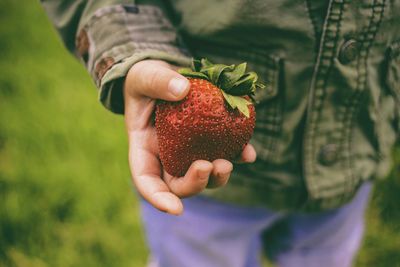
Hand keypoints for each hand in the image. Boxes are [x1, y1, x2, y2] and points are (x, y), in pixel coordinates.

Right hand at [123, 60, 256, 214]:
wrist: (165, 76)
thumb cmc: (147, 80)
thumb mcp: (145, 76)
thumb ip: (158, 81)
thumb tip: (182, 89)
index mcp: (144, 148)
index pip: (146, 180)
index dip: (159, 198)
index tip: (176, 209)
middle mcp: (167, 156)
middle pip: (179, 184)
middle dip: (195, 185)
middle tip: (209, 167)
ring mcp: (190, 151)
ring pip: (204, 175)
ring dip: (218, 177)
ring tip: (230, 162)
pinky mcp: (211, 140)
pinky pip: (225, 152)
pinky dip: (238, 155)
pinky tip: (249, 153)